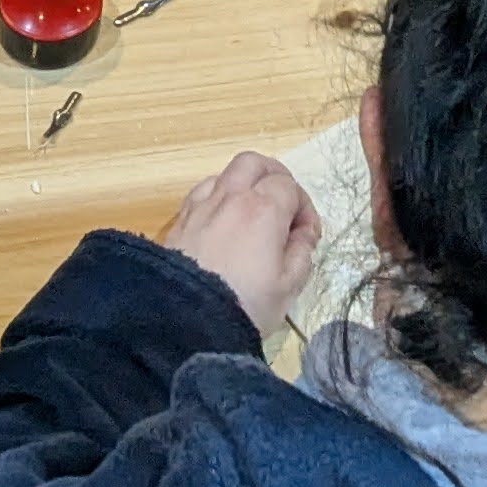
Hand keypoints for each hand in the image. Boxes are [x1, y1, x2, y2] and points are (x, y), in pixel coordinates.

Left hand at [158, 149, 320, 333]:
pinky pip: (202, 192)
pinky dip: (217, 196)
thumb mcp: (289, 286)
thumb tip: (304, 233)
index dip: (304, 208)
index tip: (306, 235)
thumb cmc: (246, 305)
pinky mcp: (180, 220)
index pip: (290, 187)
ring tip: (251, 211)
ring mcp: (202, 206)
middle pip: (255, 163)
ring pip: (226, 173)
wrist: (186, 323)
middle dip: (274, 177)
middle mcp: (232, 197)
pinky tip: (222, 219)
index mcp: (264, 209)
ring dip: (244, 184)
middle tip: (283, 204)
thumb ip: (302, 252)